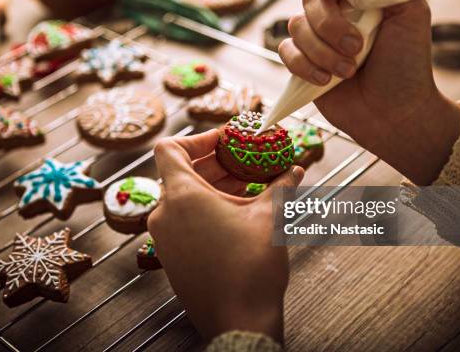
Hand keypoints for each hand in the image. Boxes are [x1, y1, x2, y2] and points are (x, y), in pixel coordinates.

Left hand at [148, 130, 304, 341]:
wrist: (239, 322)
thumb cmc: (250, 269)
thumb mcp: (270, 217)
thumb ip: (281, 185)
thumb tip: (294, 169)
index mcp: (182, 196)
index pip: (170, 148)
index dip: (198, 138)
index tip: (225, 141)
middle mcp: (165, 214)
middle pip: (181, 171)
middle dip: (215, 163)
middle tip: (244, 161)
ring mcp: (165, 238)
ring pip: (184, 197)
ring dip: (213, 186)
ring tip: (247, 186)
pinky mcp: (172, 256)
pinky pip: (183, 220)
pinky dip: (206, 208)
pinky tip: (237, 212)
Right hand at [280, 0, 459, 184]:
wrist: (394, 113)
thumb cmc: (407, 64)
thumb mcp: (411, 13)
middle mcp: (336, 9)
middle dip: (331, 25)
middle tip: (357, 48)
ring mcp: (317, 36)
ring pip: (296, 25)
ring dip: (323, 51)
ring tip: (349, 71)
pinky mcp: (302, 62)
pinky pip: (286, 51)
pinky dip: (305, 66)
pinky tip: (326, 81)